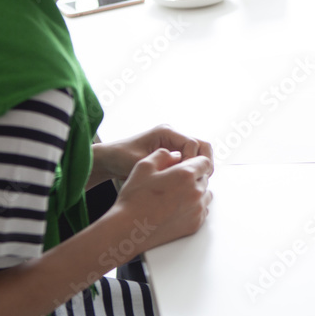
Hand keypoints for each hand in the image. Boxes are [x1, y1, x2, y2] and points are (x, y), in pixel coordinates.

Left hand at [91, 125, 212, 185]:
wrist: (110, 159)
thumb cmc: (121, 158)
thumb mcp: (141, 162)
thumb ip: (163, 164)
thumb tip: (184, 170)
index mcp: (166, 132)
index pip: (192, 143)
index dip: (193, 160)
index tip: (185, 175)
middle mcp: (173, 135)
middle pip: (202, 145)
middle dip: (204, 162)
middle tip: (199, 179)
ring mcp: (175, 144)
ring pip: (200, 153)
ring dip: (200, 167)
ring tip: (193, 182)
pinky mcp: (174, 153)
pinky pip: (192, 160)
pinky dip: (193, 170)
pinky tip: (187, 183)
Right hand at [110, 149, 213, 250]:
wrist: (130, 228)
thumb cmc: (135, 198)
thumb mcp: (144, 167)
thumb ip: (162, 155)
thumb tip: (175, 155)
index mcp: (186, 175)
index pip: (205, 162)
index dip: (196, 162)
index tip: (186, 165)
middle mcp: (196, 192)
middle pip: (204, 178)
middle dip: (194, 177)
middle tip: (176, 181)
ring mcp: (197, 210)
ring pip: (205, 194)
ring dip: (195, 191)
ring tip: (177, 194)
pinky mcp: (195, 224)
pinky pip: (202, 210)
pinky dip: (194, 206)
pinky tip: (178, 207)